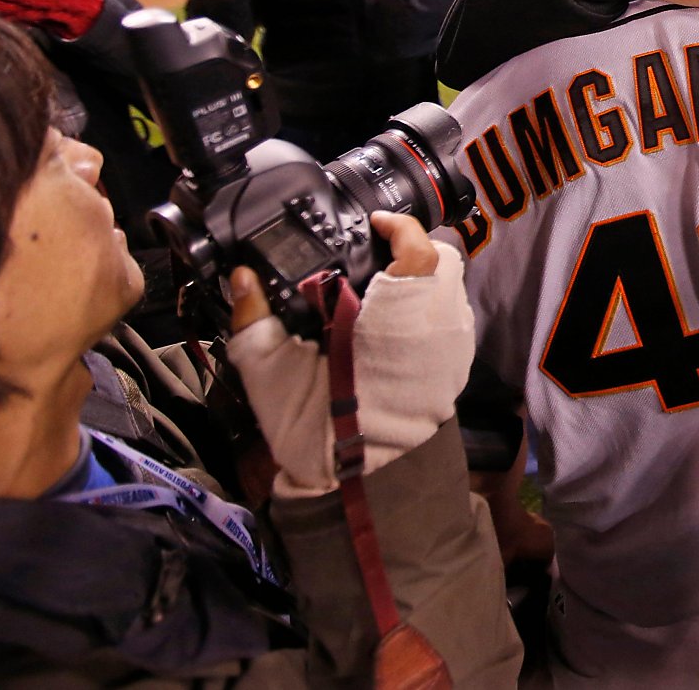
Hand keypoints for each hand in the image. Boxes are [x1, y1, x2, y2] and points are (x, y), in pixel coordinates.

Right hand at [225, 213, 472, 498]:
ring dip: (424, 277)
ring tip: (387, 284)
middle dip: (412, 249)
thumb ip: (254, 317)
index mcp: (391, 313)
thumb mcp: (269, 368)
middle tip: (376, 253)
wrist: (355, 475)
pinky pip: (454, 315)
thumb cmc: (314, 420)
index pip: (417, 248)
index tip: (374, 222)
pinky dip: (432, 305)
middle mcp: (433, 320)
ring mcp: (453, 342)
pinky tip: (399, 318)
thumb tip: (240, 276)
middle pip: (442, 258)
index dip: (397, 226)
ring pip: (452, 284)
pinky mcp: (458, 361)